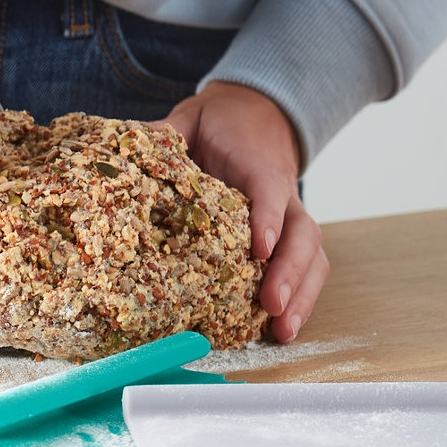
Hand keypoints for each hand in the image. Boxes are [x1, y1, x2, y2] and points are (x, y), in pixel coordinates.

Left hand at [162, 82, 326, 341]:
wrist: (258, 114)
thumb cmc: (221, 124)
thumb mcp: (192, 119)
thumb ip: (167, 132)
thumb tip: (133, 143)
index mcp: (257, 165)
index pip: (270, 191)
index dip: (268, 219)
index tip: (258, 249)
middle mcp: (284, 194)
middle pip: (302, 233)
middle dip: (291, 272)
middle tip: (272, 306)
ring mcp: (291, 219)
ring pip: (312, 256)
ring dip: (302, 295)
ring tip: (283, 332)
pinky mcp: (290, 238)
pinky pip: (306, 268)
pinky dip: (300, 299)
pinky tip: (281, 330)